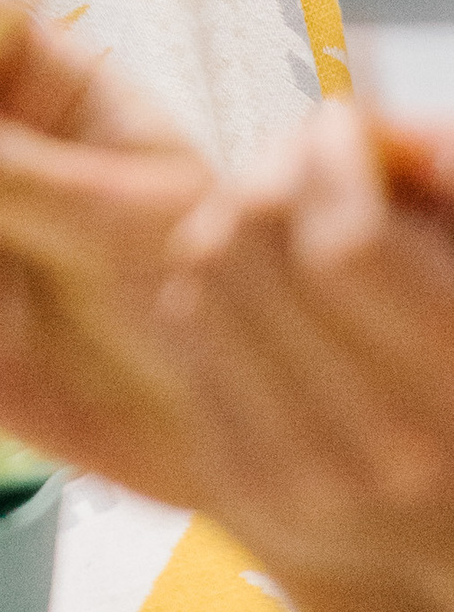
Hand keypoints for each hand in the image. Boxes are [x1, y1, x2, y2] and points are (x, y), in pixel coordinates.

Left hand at [141, 103, 453, 611]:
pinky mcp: (241, 487)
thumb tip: (372, 133)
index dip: (332, 161)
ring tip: (284, 210)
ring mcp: (296, 481)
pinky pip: (183, 333)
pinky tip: (261, 283)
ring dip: (230, 216)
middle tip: (305, 151)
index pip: (344, 246)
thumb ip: (447, 194)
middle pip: (254, 252)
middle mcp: (375, 455)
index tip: (348, 125)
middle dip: (272, 170)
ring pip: (201, 281)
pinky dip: (210, 284)